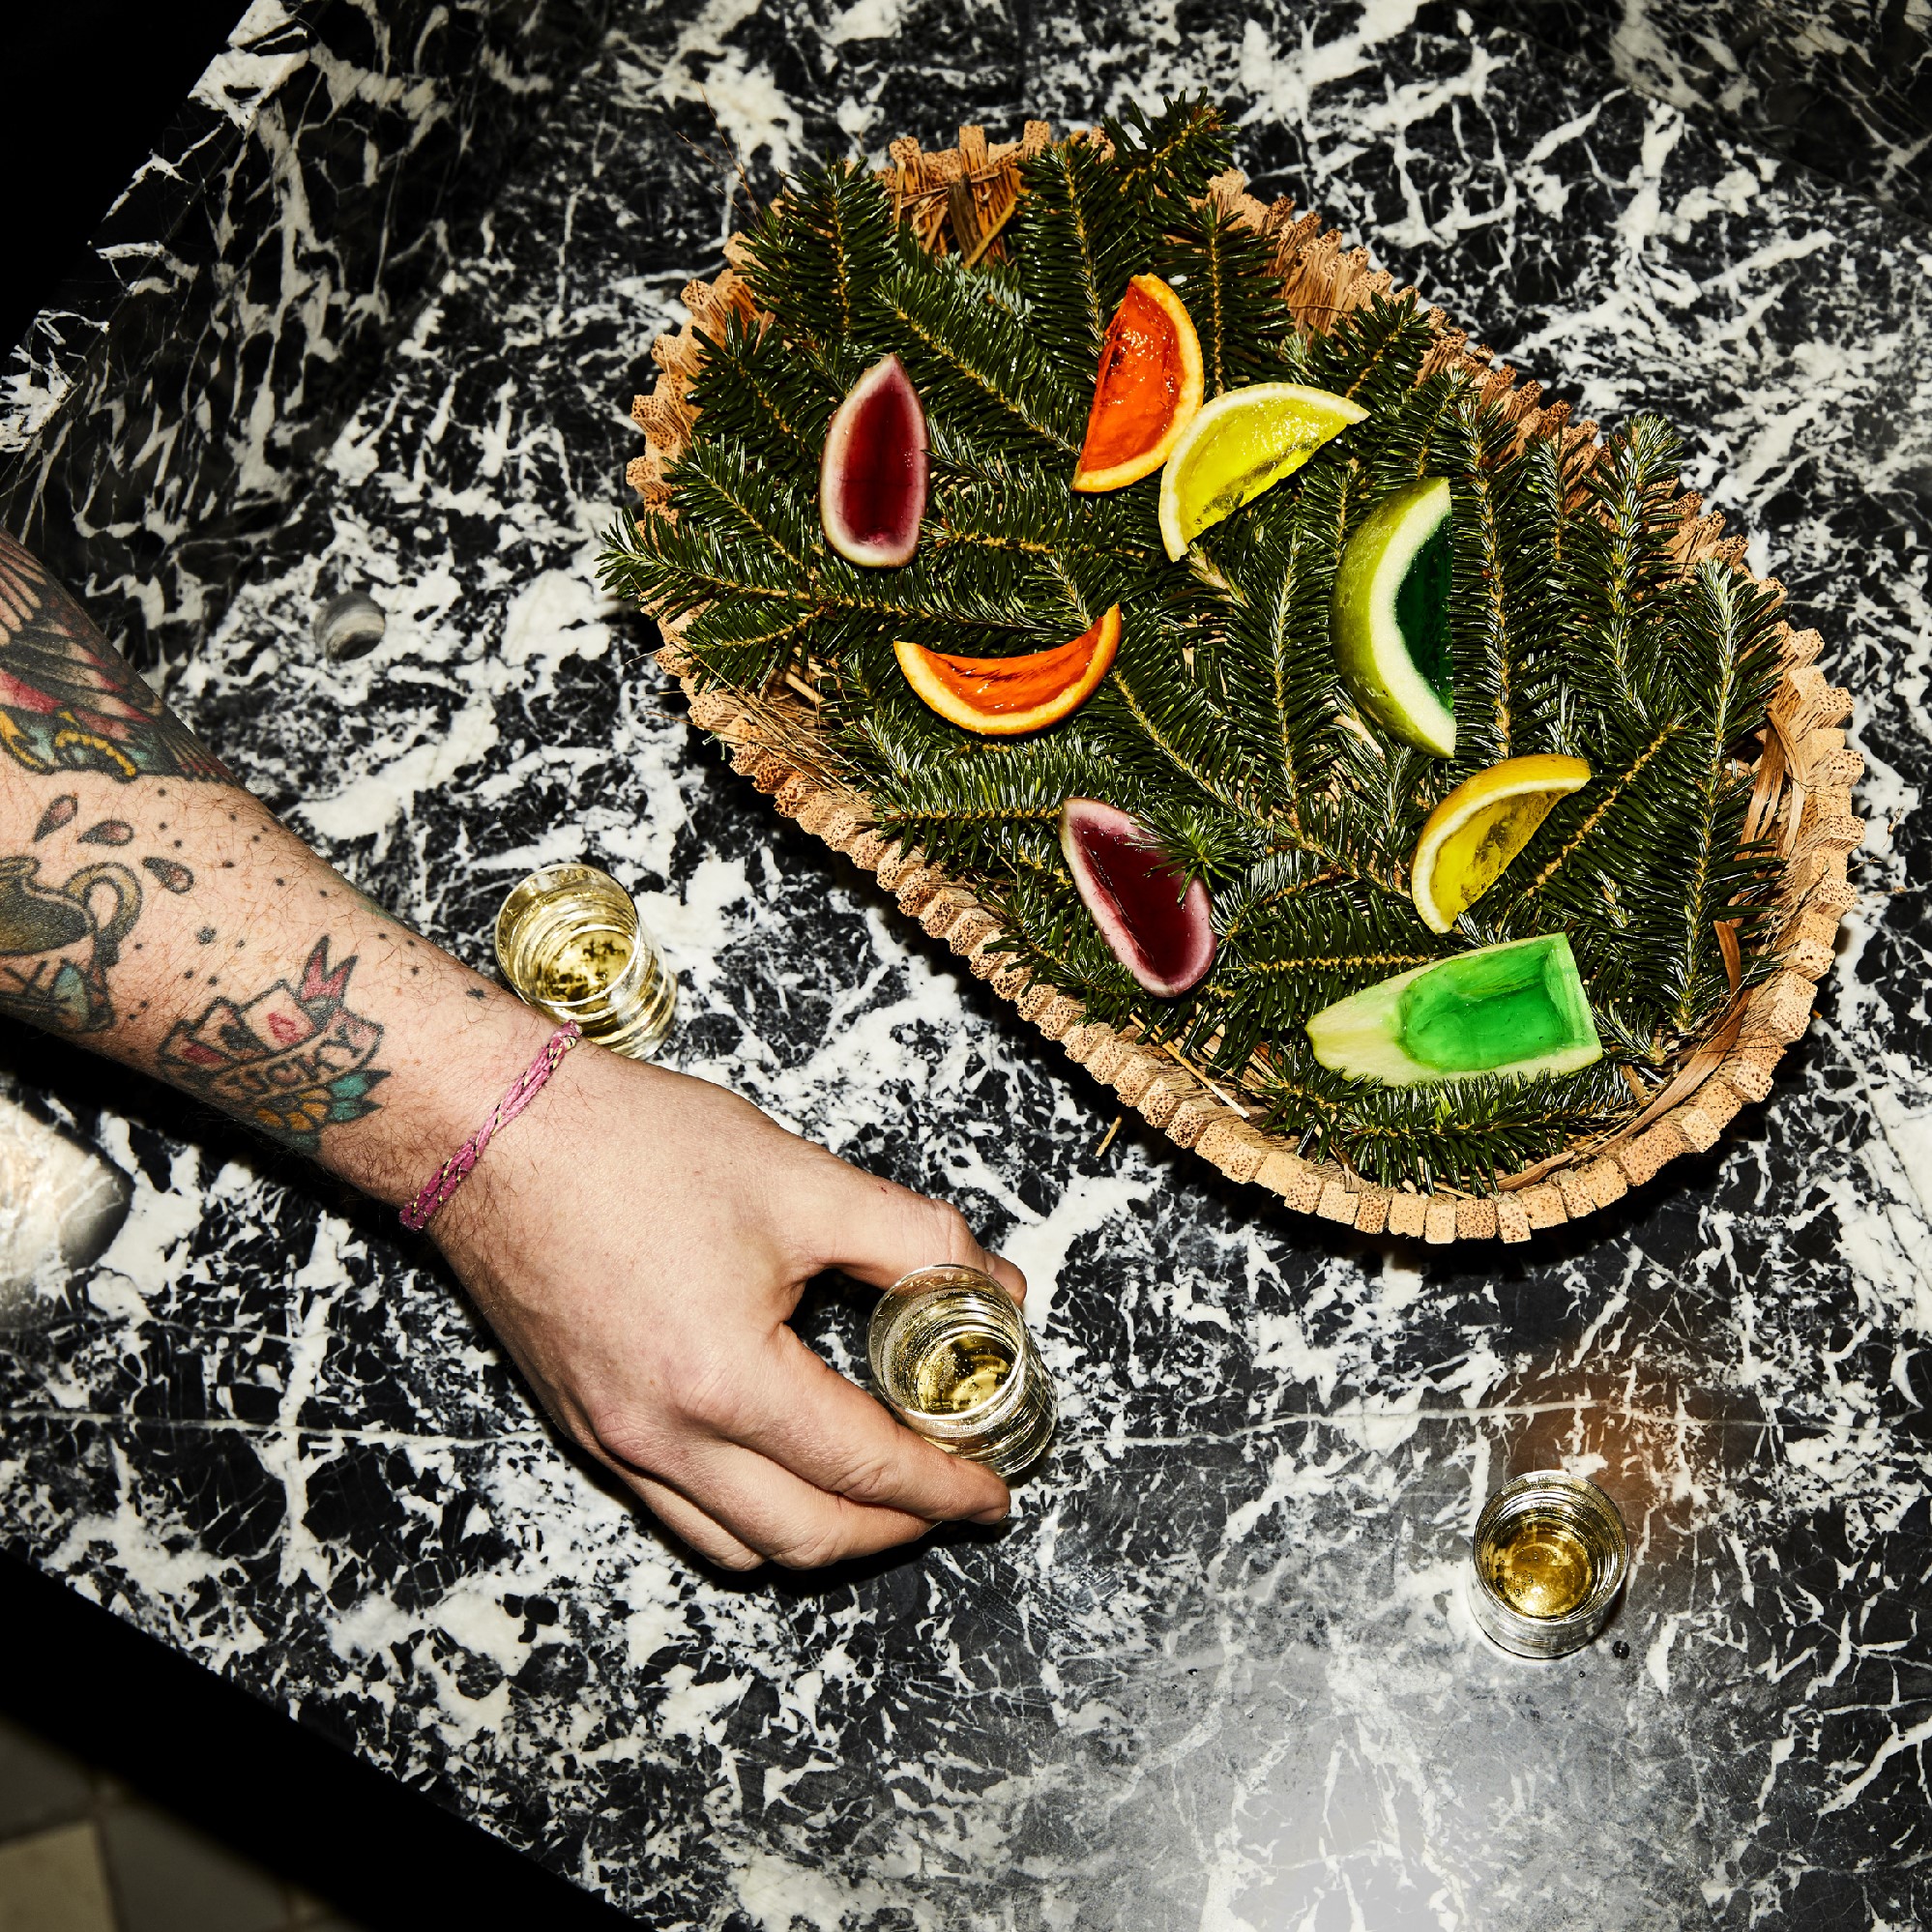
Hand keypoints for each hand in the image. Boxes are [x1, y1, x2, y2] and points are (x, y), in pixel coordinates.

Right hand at [431, 1040, 1025, 1569]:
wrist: (493, 1130)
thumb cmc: (632, 1146)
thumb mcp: (802, 1180)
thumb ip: (915, 1240)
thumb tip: (996, 1286)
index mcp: (724, 1380)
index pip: (866, 1469)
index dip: (946, 1485)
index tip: (993, 1488)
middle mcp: (660, 1436)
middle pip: (808, 1537)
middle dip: (899, 1529)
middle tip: (953, 1493)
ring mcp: (612, 1443)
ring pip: (739, 1546)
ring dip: (824, 1535)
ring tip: (881, 1490)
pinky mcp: (583, 1428)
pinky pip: (679, 1516)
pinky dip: (750, 1516)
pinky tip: (785, 1468)